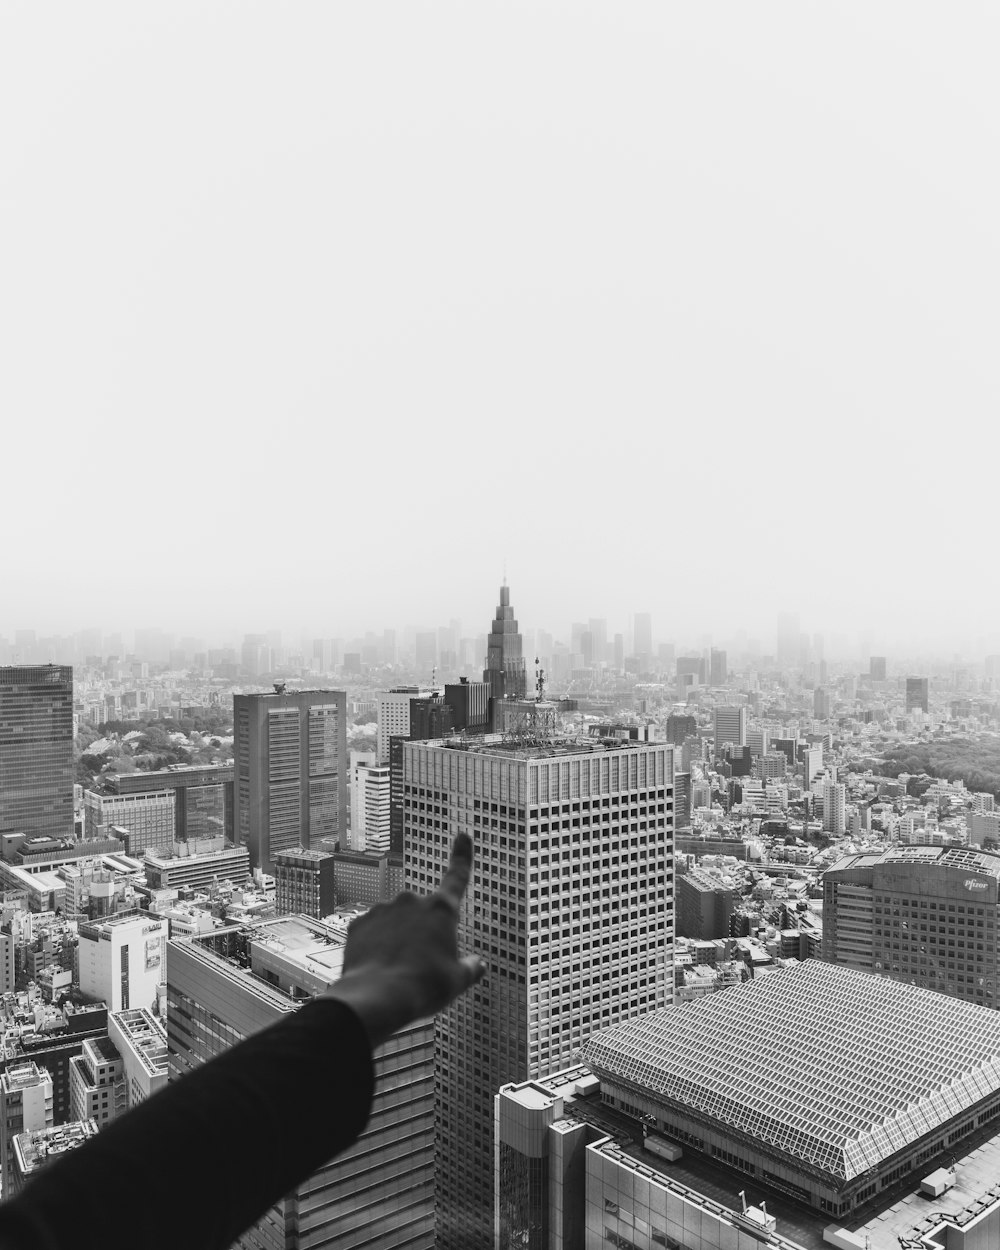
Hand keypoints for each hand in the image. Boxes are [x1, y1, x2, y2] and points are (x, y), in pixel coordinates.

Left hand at [321, 834, 484, 1046]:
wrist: (376, 998)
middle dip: (422, 933)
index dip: (462, 856)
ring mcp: (382, 909)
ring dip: (398, 940)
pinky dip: (376, 946)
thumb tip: (479, 965)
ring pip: (396, 924)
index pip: (457, 877)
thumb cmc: (423, 988)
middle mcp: (411, 901)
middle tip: (421, 966)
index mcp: (441, 910)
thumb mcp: (457, 982)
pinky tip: (377, 969)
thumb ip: (471, 969)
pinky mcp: (359, 923)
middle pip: (423, 914)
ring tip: (397, 972)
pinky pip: (373, 932)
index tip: (463, 835)